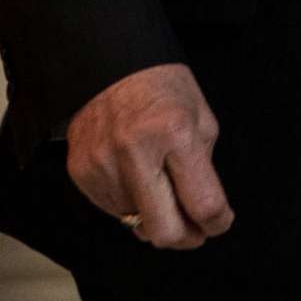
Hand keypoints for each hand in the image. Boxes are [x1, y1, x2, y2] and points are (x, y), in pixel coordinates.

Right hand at [65, 63, 233, 249]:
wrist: (108, 63)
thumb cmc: (160, 86)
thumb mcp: (200, 118)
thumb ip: (203, 170)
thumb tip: (199, 216)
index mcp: (174, 133)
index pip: (203, 204)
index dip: (218, 222)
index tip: (219, 222)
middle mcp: (135, 152)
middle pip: (165, 232)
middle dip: (187, 238)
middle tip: (195, 230)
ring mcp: (103, 165)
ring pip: (136, 224)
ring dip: (154, 215)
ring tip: (159, 184)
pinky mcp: (81, 171)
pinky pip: (111, 210)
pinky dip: (129, 202)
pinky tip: (134, 175)